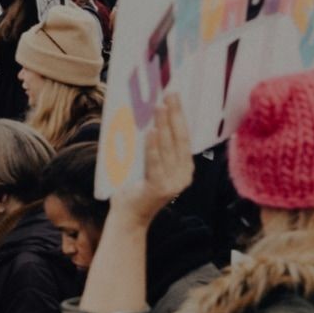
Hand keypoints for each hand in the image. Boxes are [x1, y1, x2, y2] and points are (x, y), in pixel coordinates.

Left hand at [116, 93, 191, 220]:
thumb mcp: (150, 164)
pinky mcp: (158, 189)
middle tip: (169, 94)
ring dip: (163, 125)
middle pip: (179, 139)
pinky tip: (150, 132)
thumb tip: (148, 116)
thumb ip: (154, 146)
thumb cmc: (136, 187)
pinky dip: (152, 146)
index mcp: (184, 168)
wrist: (129, 218)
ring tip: (159, 107)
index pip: (184, 137)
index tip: (175, 96)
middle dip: (174, 114)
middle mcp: (183, 175)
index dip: (180, 115)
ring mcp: (173, 183)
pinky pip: (154, 163)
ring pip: (167, 148)